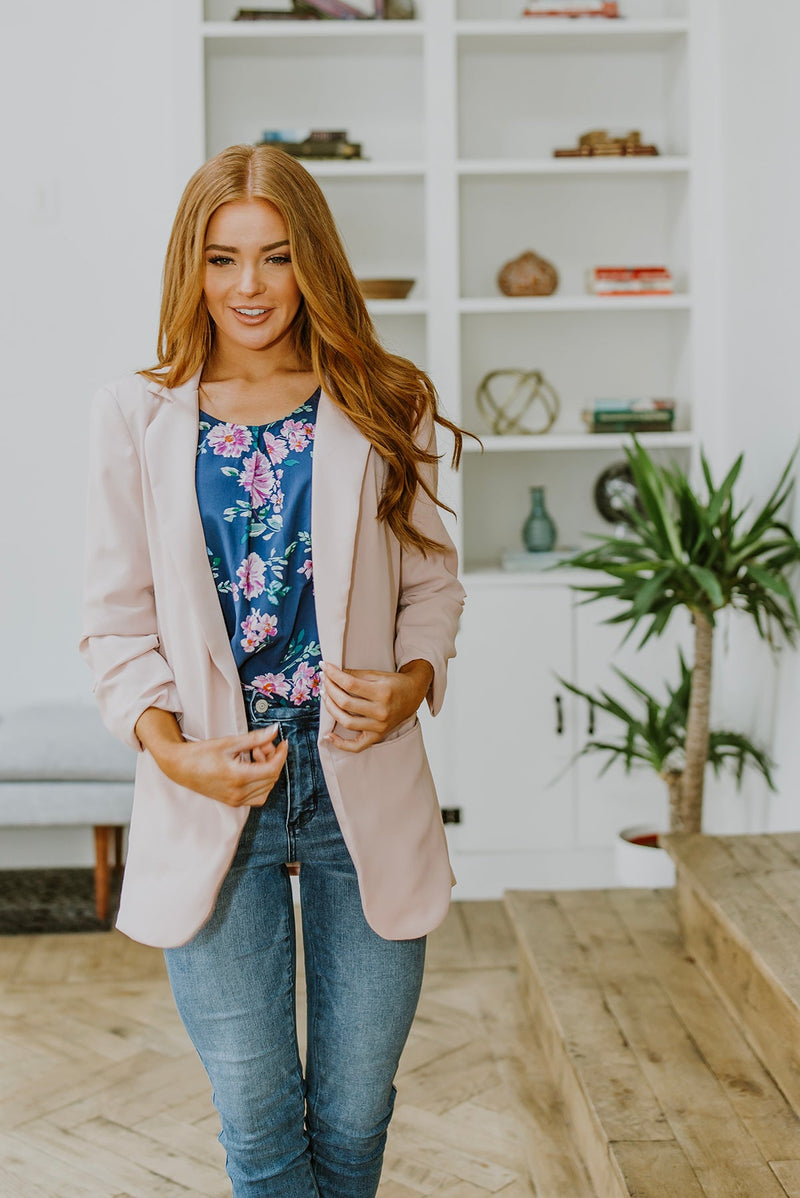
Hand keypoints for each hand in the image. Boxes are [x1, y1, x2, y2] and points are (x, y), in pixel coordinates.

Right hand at [159, 725, 288, 807]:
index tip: (282, 743)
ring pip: (267, 787)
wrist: (180, 767)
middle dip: (272, 758)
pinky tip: (252, 768)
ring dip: (267, 770)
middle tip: (260, 745)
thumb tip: (275, 731)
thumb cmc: (201, 753)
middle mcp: (238, 792)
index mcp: (238, 777)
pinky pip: (258, 796)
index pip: (272, 769)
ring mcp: (236, 800)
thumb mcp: (229, 742)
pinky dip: (261, 782)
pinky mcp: (233, 802)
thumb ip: (255, 738)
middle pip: (271, 777)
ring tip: (254, 754)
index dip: (281, 755)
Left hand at [321, 659, 432, 753]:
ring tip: (325, 696)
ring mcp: (379, 726)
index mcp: (382, 692)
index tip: (325, 667)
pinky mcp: (377, 736)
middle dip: (330, 689)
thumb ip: (355, 675)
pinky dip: (340, 743)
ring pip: (346, 721)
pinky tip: (328, 735)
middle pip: (345, 702)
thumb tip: (332, 673)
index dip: (334, 674)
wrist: (412, 696)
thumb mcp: (377, 674)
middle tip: (324, 680)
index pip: (350, 684)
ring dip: (330, 708)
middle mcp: (381, 711)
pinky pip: (356, 746)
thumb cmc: (394, 684)